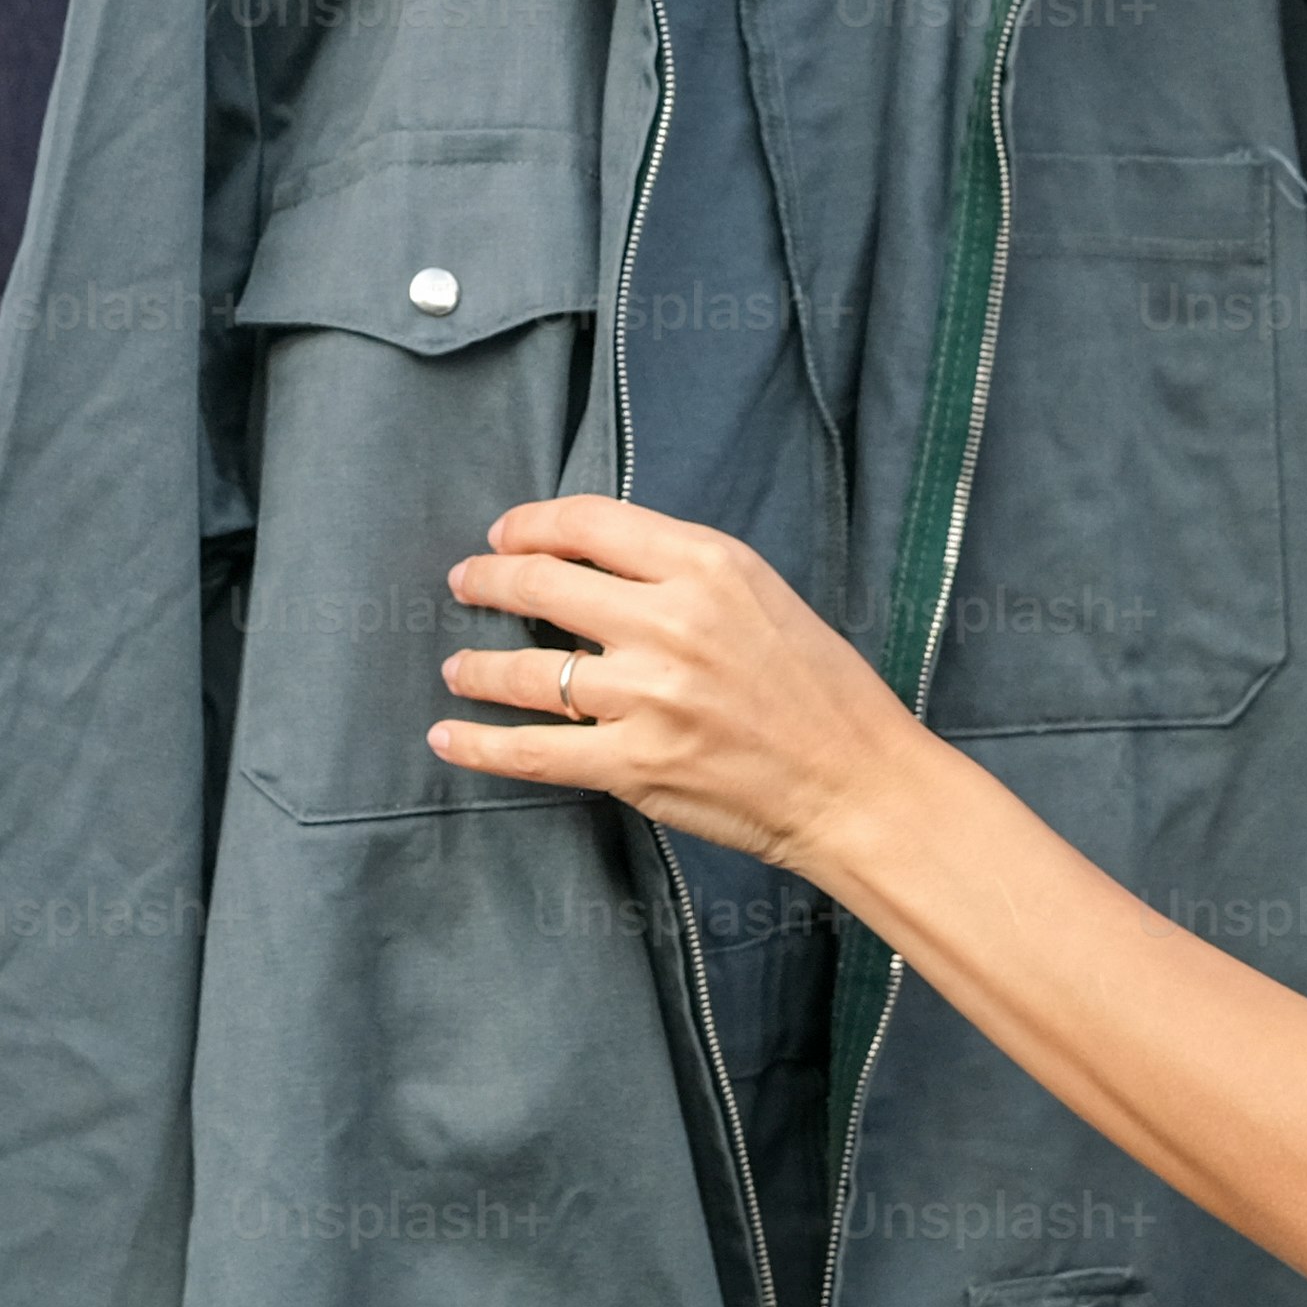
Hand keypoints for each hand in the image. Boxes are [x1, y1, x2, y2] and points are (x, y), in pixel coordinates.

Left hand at [432, 497, 949, 871]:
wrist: (858, 783)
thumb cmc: (822, 689)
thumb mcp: (762, 594)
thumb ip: (684, 572)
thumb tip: (594, 564)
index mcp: (708, 566)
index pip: (590, 522)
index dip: (532, 525)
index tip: (506, 535)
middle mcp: (671, 622)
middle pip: (542, 585)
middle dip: (488, 580)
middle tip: (466, 583)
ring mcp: (648, 696)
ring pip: (525, 671)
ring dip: (475, 667)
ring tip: (456, 667)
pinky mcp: (634, 765)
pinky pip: (532, 751)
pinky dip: (479, 745)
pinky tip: (448, 738)